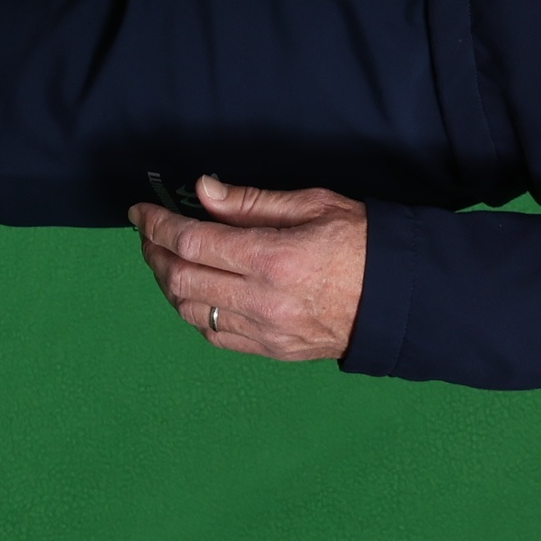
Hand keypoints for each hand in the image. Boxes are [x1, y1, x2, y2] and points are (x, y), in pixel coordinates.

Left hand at [131, 179, 368, 361]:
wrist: (400, 298)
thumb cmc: (363, 241)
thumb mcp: (314, 204)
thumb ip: (253, 201)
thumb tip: (203, 190)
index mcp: (273, 258)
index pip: (192, 242)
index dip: (157, 225)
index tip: (141, 211)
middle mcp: (262, 300)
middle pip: (180, 280)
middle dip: (154, 254)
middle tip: (149, 233)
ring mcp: (265, 331)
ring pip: (190, 311)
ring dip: (168, 284)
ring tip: (167, 259)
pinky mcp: (271, 351)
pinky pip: (213, 336)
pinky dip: (192, 311)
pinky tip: (193, 291)